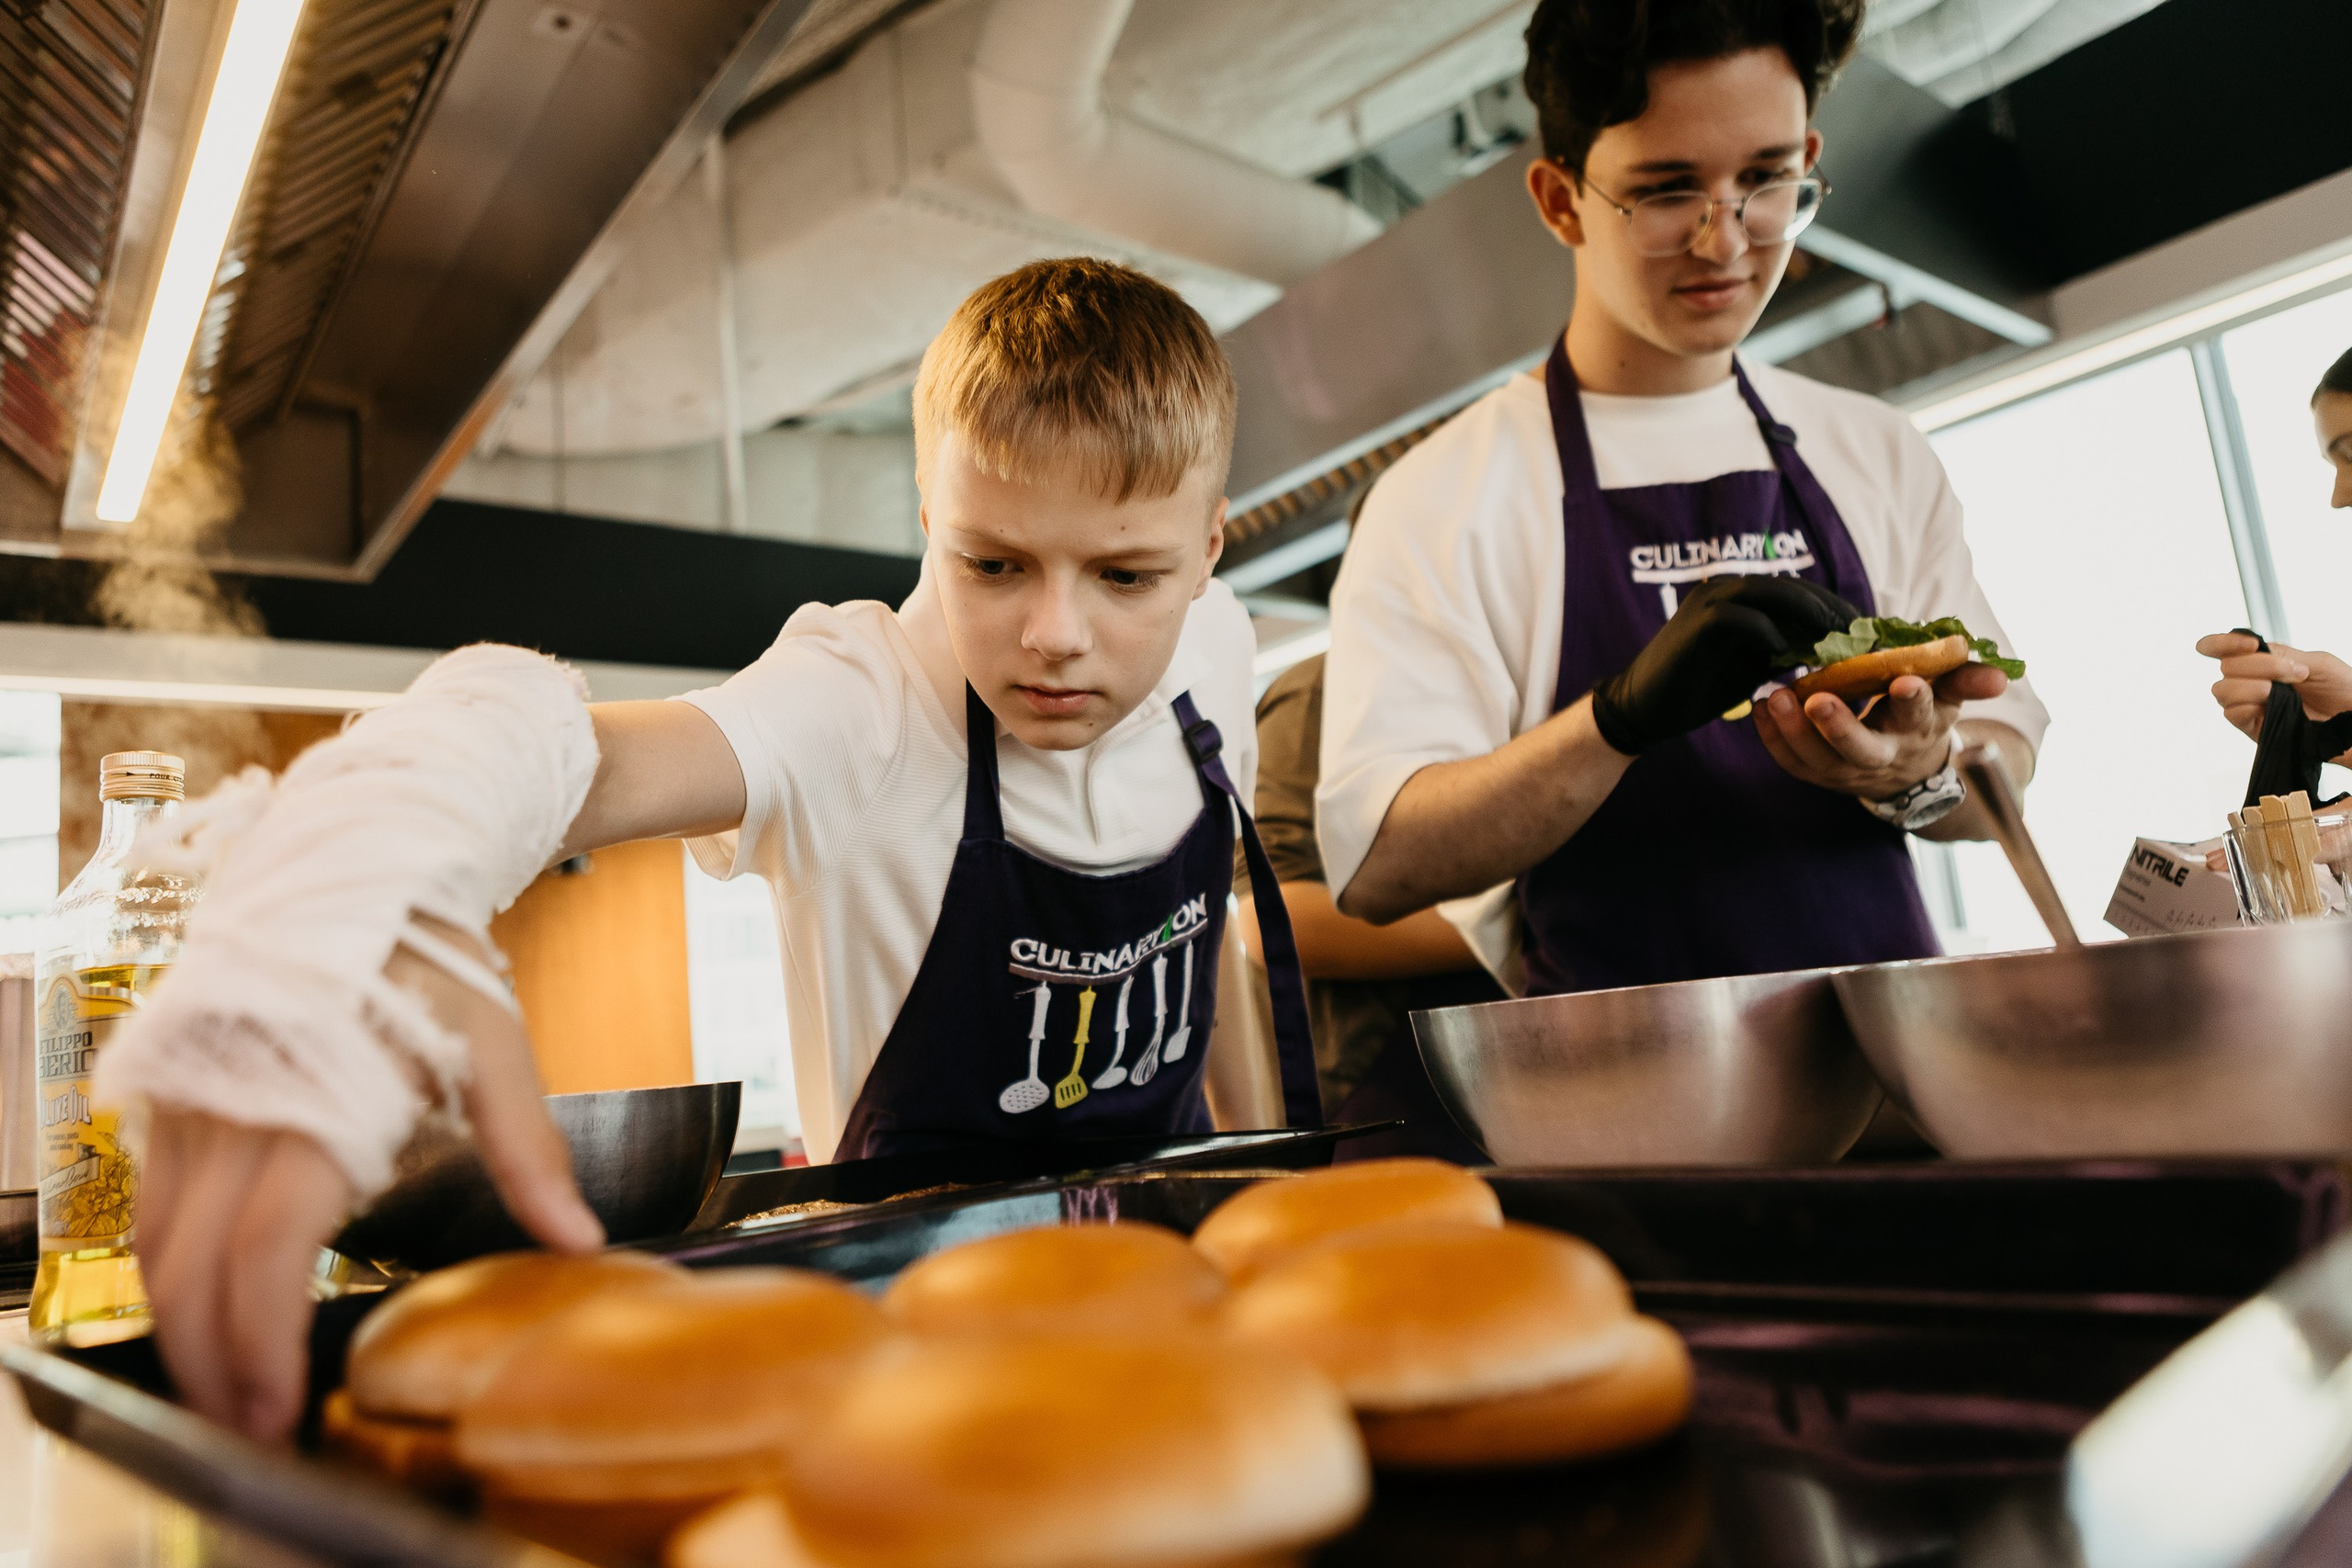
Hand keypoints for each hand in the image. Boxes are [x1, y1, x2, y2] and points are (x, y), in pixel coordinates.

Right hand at [138, 930, 601, 1442]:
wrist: (361, 864)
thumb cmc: (431, 957)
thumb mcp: (496, 1044)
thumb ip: (529, 1150)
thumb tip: (580, 1239)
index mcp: (313, 1098)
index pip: (265, 1249)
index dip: (263, 1338)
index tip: (282, 1404)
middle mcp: (234, 1106)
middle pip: (194, 1267)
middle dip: (214, 1360)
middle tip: (255, 1428)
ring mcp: (192, 1099)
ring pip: (156, 1242)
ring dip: (183, 1325)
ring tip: (231, 1387)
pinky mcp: (172, 1091)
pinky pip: (151, 1202)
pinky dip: (170, 1268)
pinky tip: (207, 1308)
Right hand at [1590, 576, 1858, 753]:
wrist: (1644, 707)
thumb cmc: (1700, 686)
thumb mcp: (1754, 663)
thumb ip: (1785, 649)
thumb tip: (1836, 652)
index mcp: (1738, 594)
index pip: (1799, 590)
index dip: (1836, 608)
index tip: (1867, 633)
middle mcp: (1724, 587)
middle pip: (1794, 587)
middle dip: (1833, 611)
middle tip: (1864, 639)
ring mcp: (1708, 602)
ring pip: (1773, 595)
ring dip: (1811, 618)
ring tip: (1839, 646)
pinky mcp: (1697, 624)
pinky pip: (1744, 621)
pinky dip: (1772, 637)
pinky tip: (1792, 660)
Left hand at [1753, 663, 2008, 798]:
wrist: (1907, 769)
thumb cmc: (1924, 715)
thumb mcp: (1949, 696)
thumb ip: (1968, 680)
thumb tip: (2001, 678)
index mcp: (1919, 729)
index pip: (1919, 713)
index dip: (1914, 699)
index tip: (1905, 680)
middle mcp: (1884, 755)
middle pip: (1861, 749)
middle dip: (1840, 727)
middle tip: (1816, 700)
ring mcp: (1848, 770)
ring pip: (1819, 759)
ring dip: (1794, 731)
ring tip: (1774, 698)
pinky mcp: (1820, 775)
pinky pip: (1792, 763)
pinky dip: (1773, 739)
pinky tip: (1759, 709)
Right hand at [2196, 632, 2351, 741]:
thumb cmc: (2343, 691)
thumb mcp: (2318, 663)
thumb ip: (2283, 655)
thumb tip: (2253, 653)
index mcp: (2263, 661)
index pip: (2221, 647)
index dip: (2223, 643)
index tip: (2250, 645)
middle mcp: (2250, 681)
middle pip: (2226, 666)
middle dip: (2259, 666)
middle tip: (2296, 672)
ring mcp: (2250, 704)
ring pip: (2223, 690)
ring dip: (2252, 686)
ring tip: (2283, 693)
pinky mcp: (2253, 727)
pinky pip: (2231, 714)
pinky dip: (2246, 707)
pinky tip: (2269, 706)